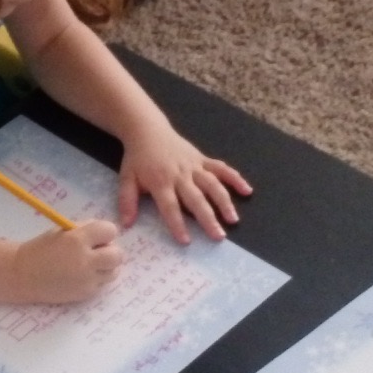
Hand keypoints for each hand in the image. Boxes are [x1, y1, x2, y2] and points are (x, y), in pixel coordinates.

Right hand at [10, 219, 122, 302]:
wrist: (23, 275)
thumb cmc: (41, 249)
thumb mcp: (61, 231)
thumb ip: (85, 229)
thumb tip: (107, 234)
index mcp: (77, 239)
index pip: (110, 231)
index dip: (104, 233)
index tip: (96, 236)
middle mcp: (85, 260)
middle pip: (118, 254)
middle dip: (110, 250)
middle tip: (97, 251)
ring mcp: (87, 279)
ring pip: (114, 271)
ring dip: (106, 266)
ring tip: (91, 264)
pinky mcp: (85, 293)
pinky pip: (103, 284)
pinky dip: (97, 278)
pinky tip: (83, 275)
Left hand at [117, 124, 251, 243]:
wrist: (147, 130)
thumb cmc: (137, 159)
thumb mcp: (126, 179)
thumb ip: (127, 201)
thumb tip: (126, 224)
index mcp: (160, 182)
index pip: (170, 207)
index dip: (177, 224)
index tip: (186, 241)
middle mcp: (180, 175)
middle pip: (196, 199)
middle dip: (208, 218)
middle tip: (218, 236)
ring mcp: (194, 166)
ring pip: (213, 184)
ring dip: (224, 202)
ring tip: (233, 219)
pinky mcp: (203, 159)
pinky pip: (221, 168)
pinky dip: (235, 178)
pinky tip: (247, 190)